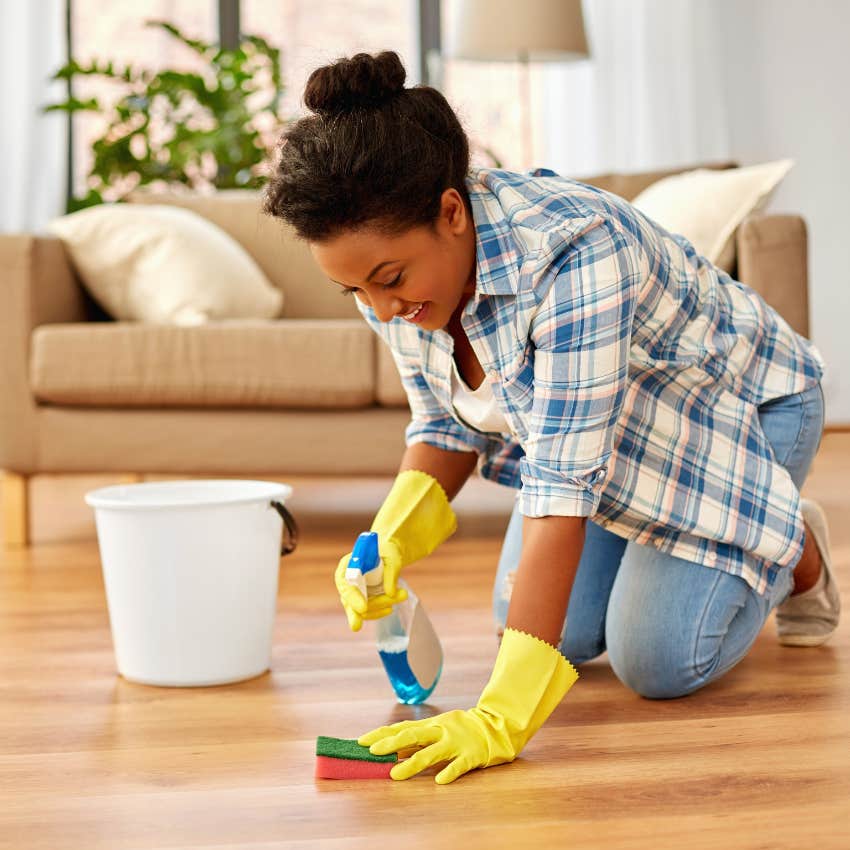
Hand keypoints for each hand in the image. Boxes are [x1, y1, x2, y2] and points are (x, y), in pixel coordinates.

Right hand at [334, 469, 455, 631]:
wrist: (388, 553)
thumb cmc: (387, 550)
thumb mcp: (392, 555)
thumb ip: (391, 572)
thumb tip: (391, 592)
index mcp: (347, 566)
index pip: (345, 585)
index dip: (352, 597)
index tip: (363, 607)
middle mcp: (347, 581)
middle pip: (351, 601)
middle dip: (369, 607)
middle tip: (390, 607)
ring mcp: (354, 593)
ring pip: (362, 609)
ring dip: (381, 606)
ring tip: (402, 596)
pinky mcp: (363, 600)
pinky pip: (368, 612)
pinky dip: (380, 610)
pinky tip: (391, 607)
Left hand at [359, 708, 513, 784]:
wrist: (495, 725)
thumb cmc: (460, 728)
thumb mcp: (438, 727)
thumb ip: (417, 737)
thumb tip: (389, 746)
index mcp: (431, 725)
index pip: (402, 727)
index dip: (382, 734)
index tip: (361, 741)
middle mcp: (440, 731)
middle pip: (412, 736)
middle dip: (391, 744)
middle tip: (373, 752)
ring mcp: (455, 743)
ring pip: (431, 753)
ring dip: (412, 764)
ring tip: (395, 775)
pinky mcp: (470, 755)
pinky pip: (459, 765)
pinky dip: (449, 772)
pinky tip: (439, 781)